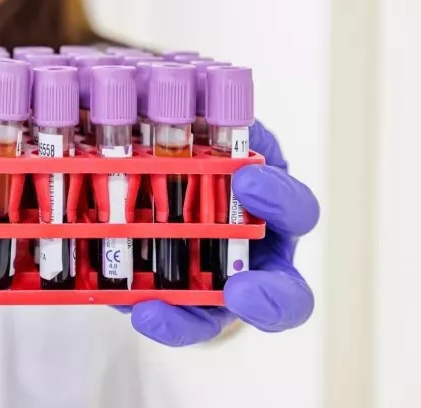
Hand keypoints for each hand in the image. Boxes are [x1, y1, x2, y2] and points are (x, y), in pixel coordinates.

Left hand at [126, 121, 318, 345]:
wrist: (153, 162)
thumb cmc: (199, 148)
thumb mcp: (208, 126)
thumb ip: (200, 120)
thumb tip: (167, 101)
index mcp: (270, 204)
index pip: (295, 209)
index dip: (279, 199)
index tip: (248, 179)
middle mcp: (256, 255)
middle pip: (284, 293)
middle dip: (267, 299)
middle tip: (240, 292)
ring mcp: (217, 285)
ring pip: (214, 317)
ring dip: (187, 320)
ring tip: (153, 313)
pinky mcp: (174, 302)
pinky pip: (163, 316)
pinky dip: (145, 312)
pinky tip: (125, 302)